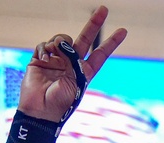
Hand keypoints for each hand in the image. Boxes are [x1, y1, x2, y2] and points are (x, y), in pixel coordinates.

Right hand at [18, 5, 126, 121]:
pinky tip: (44, 59)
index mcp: (85, 71)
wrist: (40, 111)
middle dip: (94, 24)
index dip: (111, 42)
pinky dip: (44, 49)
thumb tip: (63, 44)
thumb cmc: (61, 103)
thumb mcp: (75, 83)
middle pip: (85, 39)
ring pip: (62, 39)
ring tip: (56, 53)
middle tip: (104, 9)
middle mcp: (72, 63)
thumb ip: (73, 62)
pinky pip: (44, 45)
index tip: (123, 31)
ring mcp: (56, 59)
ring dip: (60, 42)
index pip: (101, 53)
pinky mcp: (40, 59)